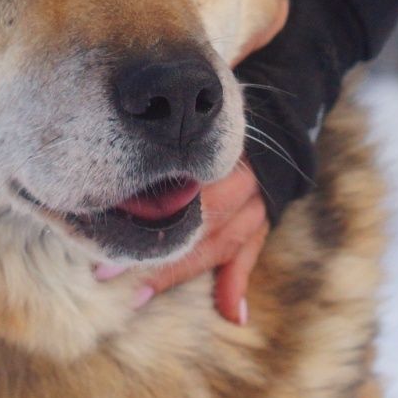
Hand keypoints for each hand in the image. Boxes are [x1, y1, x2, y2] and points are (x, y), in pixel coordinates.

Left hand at [103, 0, 288, 325]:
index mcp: (220, 151)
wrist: (295, 84)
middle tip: (105, 276)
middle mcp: (240, 178)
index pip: (181, 193)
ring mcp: (255, 199)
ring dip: (178, 270)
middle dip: (150, 255)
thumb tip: (110, 90)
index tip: (102, 230)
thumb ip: (163, 104)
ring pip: (217, 244)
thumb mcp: (196, 93)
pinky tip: (231, 313)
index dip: (142, 221)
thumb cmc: (222, 89)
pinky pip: (251, 250)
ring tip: (138, 295)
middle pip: (194, 226)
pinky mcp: (266, 212)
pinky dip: (238, 282)